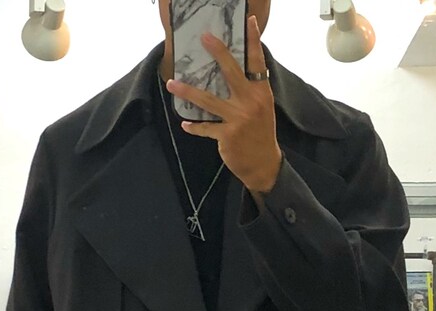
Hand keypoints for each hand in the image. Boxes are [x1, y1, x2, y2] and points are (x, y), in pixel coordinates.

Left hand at [167, 16, 282, 197]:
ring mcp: (238, 119)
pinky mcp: (227, 136)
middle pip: (231, 72)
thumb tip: (233, 70)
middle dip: (218, 53)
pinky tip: (185, 124)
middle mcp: (250, 103)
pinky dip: (195, 127)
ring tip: (171, 83)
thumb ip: (250, 89)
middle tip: (204, 38)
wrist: (264, 164)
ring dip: (187, 91)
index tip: (248, 21)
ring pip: (208, 100)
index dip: (252, 41)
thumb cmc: (261, 133)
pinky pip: (205, 128)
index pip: (257, 62)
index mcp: (261, 93)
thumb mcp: (262, 108)